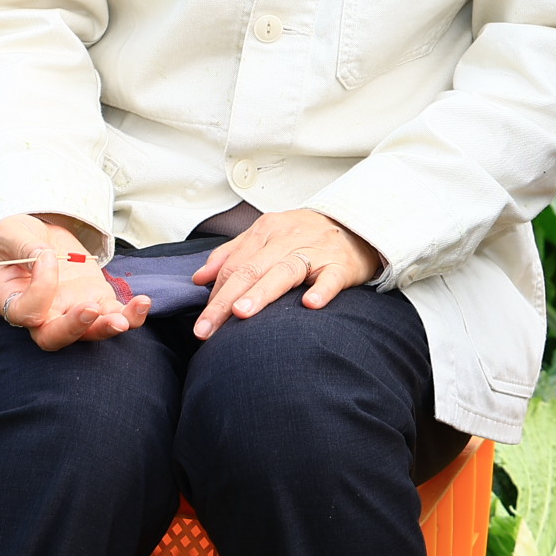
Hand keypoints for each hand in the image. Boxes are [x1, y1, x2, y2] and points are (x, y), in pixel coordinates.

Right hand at [0, 213, 148, 350]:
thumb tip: (44, 258)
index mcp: (13, 302)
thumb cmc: (13, 239)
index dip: (40, 288)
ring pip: (91, 331)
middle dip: (75, 328)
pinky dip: (130, 314)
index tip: (46, 256)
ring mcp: (72, 309)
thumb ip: (23, 247)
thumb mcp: (9, 234)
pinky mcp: (97, 299)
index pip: (26, 312)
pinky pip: (114, 314)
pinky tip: (143, 303)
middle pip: (56, 337)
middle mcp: (43, 315)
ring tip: (125, 319)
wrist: (36, 237)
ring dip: (109, 326)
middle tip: (90, 310)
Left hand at [191, 208, 381, 338]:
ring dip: (262, 292)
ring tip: (241, 313)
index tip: (202, 324)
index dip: (215, 295)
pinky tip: (310, 304)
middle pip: (250, 270)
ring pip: (284, 271)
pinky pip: (331, 278)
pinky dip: (322, 290)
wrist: (356, 226)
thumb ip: (232, 254)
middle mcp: (288, 238)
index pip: (234, 265)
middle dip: (224, 301)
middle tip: (206, 330)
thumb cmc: (306, 236)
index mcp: (267, 231)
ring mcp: (315, 251)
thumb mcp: (267, 236)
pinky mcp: (341, 265)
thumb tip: (199, 278)